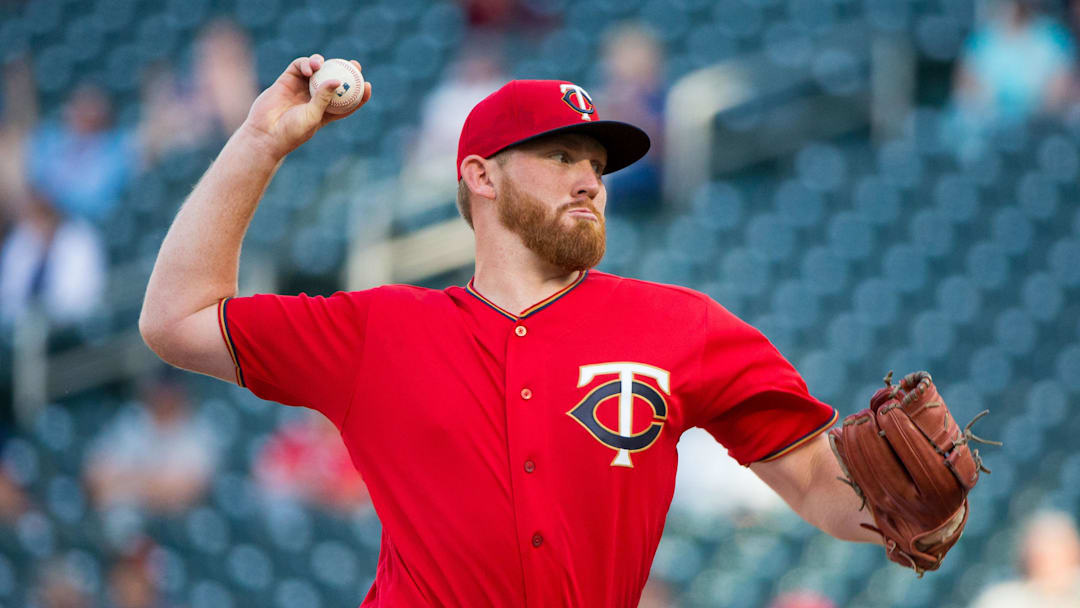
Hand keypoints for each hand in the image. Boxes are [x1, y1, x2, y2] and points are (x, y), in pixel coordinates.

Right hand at [238, 54, 371, 159]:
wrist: (265, 133)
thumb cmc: (292, 131)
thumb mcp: (313, 116)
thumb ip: (324, 98)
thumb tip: (337, 80)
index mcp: (326, 112)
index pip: (348, 101)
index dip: (359, 93)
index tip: (367, 84)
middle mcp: (315, 98)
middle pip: (334, 81)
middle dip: (346, 71)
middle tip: (354, 64)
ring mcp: (301, 88)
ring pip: (318, 71)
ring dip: (323, 64)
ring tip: (322, 64)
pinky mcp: (287, 80)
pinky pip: (299, 67)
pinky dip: (306, 63)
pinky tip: (310, 66)